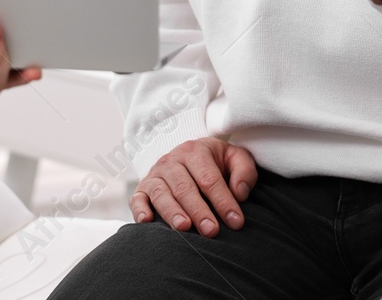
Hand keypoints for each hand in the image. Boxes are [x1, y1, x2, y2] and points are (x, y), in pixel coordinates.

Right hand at [131, 137, 256, 236]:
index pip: (209, 178)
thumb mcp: (234, 159)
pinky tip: (147, 222)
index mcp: (195, 151)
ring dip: (172, 212)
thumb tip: (240, 193)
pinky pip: (137, 199)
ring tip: (184, 228)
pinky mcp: (142, 189)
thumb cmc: (216, 164)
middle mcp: (171, 161)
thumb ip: (244, 171)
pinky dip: (140, 210)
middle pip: (185, 187)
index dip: (223, 201)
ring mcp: (155, 175)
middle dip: (199, 211)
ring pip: (161, 193)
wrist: (188, 157)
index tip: (236, 222)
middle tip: (212, 231)